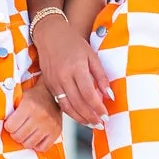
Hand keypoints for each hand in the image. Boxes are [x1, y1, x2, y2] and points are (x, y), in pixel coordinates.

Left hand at [4, 80, 62, 152]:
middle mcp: (40, 116)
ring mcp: (49, 125)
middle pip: (19, 137)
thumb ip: (10, 108)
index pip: (10, 126)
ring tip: (25, 133)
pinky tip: (35, 137)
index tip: (10, 124)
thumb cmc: (34, 96)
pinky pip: (42, 147)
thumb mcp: (20, 97)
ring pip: (29, 144)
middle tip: (17, 129)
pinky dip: (37, 145)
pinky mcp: (56, 132)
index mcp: (29, 105)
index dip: (8, 126)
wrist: (51, 94)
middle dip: (15, 134)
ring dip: (25, 140)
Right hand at [28, 12, 112, 128]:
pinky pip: (60, 102)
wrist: (49, 34)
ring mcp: (54, 82)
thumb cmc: (72, 42)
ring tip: (91, 124)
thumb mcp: (91, 55)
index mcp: (76, 67)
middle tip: (101, 124)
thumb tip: (109, 95)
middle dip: (91, 117)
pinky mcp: (48, 85)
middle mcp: (63, 77)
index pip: (88, 94)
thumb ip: (101, 76)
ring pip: (67, 107)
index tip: (106, 115)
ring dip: (80, 118)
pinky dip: (71, 111)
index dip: (98, 107)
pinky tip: (80, 115)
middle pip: (78, 104)